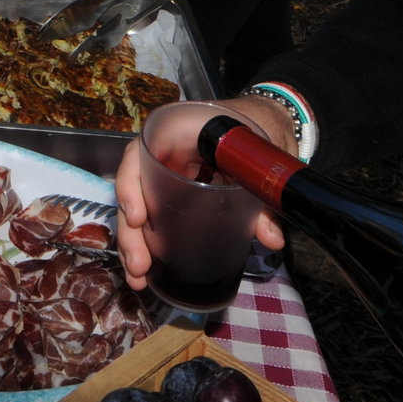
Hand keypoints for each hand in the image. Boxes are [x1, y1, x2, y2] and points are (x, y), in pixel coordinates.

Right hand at [112, 96, 297, 286]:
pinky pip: (154, 216)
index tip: (138, 218)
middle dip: (130, 231)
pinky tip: (149, 272)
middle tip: (139, 265)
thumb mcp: (261, 159)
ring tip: (139, 278)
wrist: (266, 123)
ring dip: (134, 243)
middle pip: (133, 190)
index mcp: (179, 133)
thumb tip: (271, 238)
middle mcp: (164, 154)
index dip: (131, 185)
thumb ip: (265, 198)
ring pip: (138, 208)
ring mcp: (168, 176)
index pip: (140, 154)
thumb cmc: (257, 129)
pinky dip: (149, 243)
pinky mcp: (175, 195)